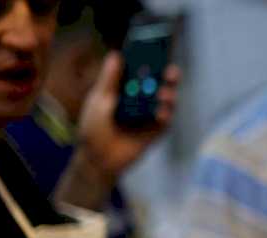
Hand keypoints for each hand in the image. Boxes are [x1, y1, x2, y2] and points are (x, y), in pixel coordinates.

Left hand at [76, 52, 180, 179]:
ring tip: (165, 93)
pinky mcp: (155, 133)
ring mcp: (149, 116)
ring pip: (166, 102)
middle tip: (172, 71)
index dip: (151, 62)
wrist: (97, 157)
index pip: (143, 72)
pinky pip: (165, 121)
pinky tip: (161, 111)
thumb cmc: (94, 128)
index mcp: (127, 90)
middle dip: (168, 77)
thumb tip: (116, 55)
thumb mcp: (99, 99)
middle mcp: (141, 101)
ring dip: (169, 95)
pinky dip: (166, 114)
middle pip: (159, 85)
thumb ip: (109, 79)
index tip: (158, 52)